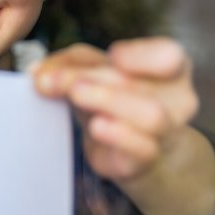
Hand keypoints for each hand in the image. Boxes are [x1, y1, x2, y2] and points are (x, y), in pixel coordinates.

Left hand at [31, 37, 198, 183]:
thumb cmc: (113, 100)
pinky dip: (119, 135)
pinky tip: (98, 126)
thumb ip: (68, 64)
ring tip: (76, 95)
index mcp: (170, 69)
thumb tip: (37, 72)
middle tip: (50, 79)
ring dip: (107, 100)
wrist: (129, 151)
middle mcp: (177, 99)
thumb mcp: (92, 72)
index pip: (169, 56)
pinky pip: (143, 148)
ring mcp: (166, 132)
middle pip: (136, 83)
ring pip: (150, 114)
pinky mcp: (147, 159)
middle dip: (89, 77)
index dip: (141, 55)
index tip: (112, 56)